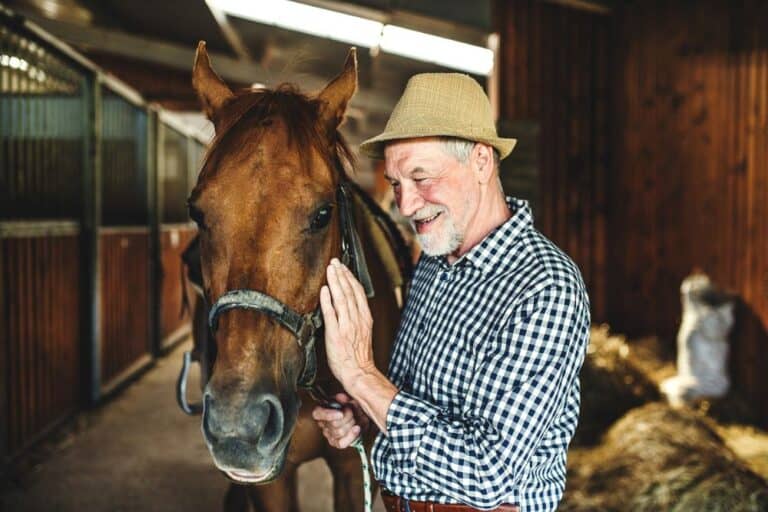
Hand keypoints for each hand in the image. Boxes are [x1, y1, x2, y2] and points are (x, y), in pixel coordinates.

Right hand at [311, 393, 369, 448]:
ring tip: (355, 419)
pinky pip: (341, 443)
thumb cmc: (352, 408)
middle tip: (352, 412)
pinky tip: (356, 428)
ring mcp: (329, 435)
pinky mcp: (336, 443)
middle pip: (333, 424)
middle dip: (347, 417)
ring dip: (350, 425)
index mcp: (322, 411)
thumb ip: (343, 398)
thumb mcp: (348, 400)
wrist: (360, 419)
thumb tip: (340, 397)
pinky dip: (351, 435)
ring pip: (339, 432)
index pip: (318, 414)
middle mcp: (324, 424)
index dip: (328, 415)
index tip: (340, 414)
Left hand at [319, 259, 375, 387]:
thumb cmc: (359, 357)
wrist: (358, 373)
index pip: (358, 292)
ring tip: (330, 270)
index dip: (350, 278)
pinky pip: (331, 314)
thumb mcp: (364, 333)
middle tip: (335, 262)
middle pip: (349, 291)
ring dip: (336, 282)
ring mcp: (346, 326)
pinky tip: (324, 290)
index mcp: (364, 318)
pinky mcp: (335, 334)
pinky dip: (327, 301)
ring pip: (342, 299)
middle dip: (342, 275)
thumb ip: (358, 318)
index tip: (343, 268)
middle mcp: (356, 319)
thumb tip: (351, 306)